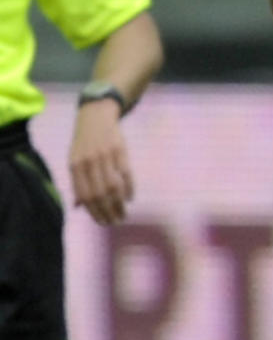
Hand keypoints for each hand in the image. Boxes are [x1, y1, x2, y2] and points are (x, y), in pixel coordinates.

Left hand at [69, 102, 133, 225]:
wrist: (95, 116)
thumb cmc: (84, 143)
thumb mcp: (75, 161)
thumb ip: (77, 183)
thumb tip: (77, 207)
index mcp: (75, 166)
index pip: (85, 195)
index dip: (94, 212)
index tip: (103, 223)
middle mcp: (89, 161)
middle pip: (100, 194)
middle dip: (108, 212)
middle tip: (116, 222)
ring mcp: (105, 155)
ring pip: (113, 187)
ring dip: (119, 204)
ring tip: (123, 214)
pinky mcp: (120, 150)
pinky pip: (125, 174)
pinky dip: (129, 189)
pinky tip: (130, 198)